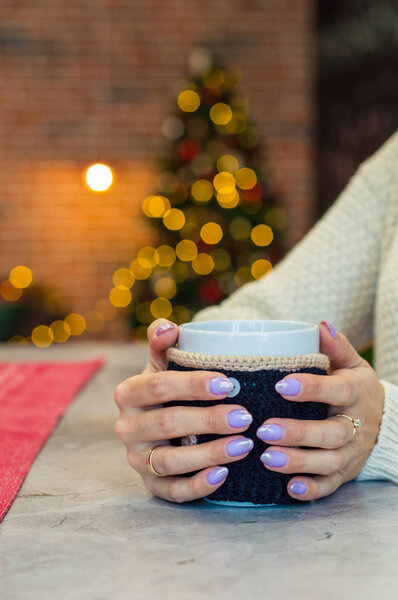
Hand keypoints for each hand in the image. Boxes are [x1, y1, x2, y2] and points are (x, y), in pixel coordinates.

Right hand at [114, 318, 253, 502]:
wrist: (162, 423)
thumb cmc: (169, 389)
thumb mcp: (164, 364)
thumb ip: (163, 343)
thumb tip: (168, 328)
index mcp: (129, 393)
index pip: (158, 386)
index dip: (192, 385)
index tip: (227, 384)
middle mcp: (127, 427)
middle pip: (167, 423)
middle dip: (208, 420)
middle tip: (245, 418)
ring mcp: (138, 459)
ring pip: (170, 461)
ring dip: (209, 454)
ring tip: (244, 445)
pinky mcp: (151, 485)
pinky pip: (172, 491)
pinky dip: (198, 485)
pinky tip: (224, 475)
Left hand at [256, 320, 384, 500]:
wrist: (382, 420)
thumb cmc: (353, 386)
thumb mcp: (351, 363)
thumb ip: (335, 346)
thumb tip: (320, 325)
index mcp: (356, 392)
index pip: (337, 391)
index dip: (311, 389)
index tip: (280, 385)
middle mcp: (357, 425)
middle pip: (332, 433)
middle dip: (298, 433)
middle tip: (264, 429)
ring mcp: (352, 452)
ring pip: (329, 461)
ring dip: (299, 462)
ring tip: (267, 458)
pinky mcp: (347, 473)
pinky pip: (331, 485)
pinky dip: (312, 489)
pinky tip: (289, 489)